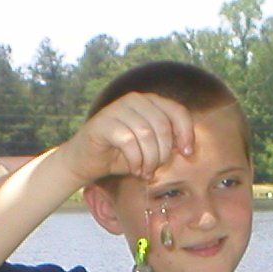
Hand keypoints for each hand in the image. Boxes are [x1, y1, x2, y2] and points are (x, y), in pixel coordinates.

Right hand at [58, 92, 194, 185]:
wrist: (86, 161)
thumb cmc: (121, 155)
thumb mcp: (151, 148)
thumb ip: (167, 142)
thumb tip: (186, 147)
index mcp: (149, 102)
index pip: (177, 111)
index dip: (186, 133)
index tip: (186, 153)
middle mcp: (134, 99)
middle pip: (162, 125)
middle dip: (163, 153)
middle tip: (155, 169)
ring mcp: (117, 108)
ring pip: (146, 133)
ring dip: (149, 159)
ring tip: (144, 171)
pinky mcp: (103, 122)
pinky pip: (128, 140)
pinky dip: (135, 160)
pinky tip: (133, 168)